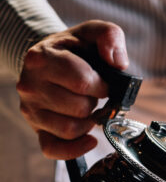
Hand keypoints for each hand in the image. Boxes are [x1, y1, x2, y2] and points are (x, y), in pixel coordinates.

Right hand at [16, 20, 128, 159]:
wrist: (49, 58)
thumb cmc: (74, 49)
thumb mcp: (91, 33)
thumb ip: (109, 36)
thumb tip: (118, 63)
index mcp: (42, 58)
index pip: (83, 81)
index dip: (102, 85)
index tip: (103, 83)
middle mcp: (30, 85)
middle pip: (79, 107)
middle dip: (94, 102)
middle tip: (91, 94)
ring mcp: (31, 109)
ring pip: (71, 129)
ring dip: (88, 121)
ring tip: (86, 107)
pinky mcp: (36, 127)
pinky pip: (54, 148)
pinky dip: (75, 148)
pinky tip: (90, 139)